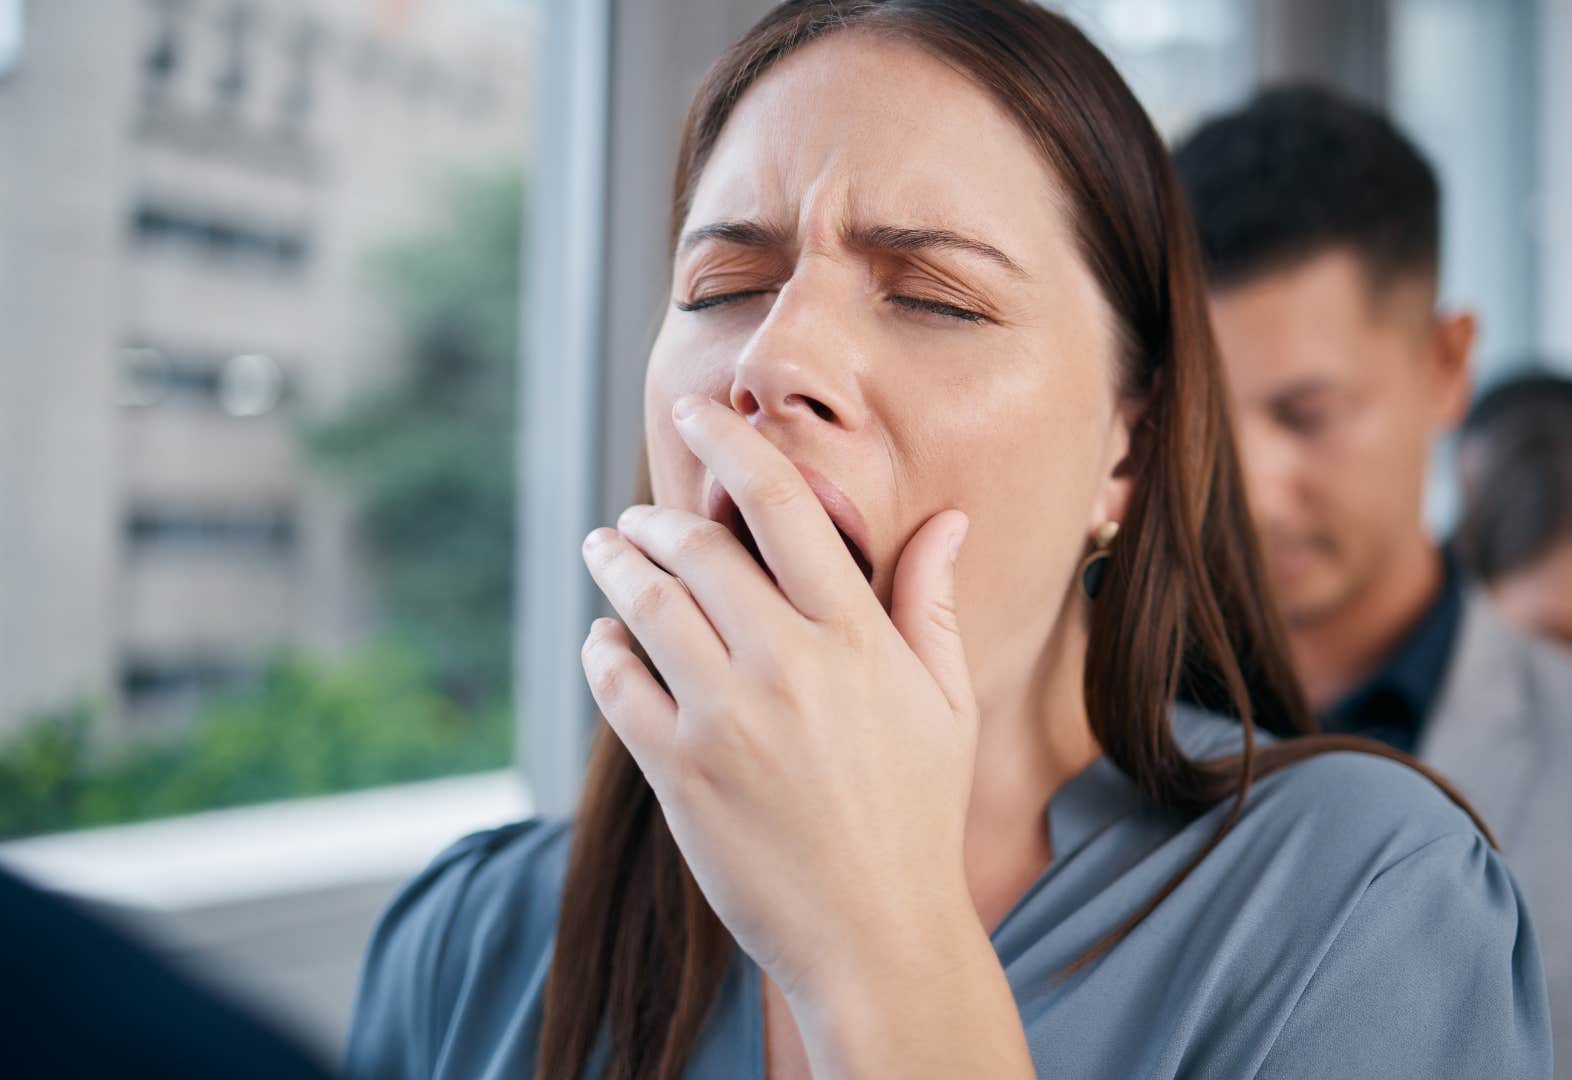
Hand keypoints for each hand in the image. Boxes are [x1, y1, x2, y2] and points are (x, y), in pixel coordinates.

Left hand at [579, 394, 980, 1010]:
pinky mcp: (680, 771)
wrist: (876, 934)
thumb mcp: (945, 703)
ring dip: (617, 566)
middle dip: (656, 519)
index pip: (783, 506)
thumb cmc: (917, 814)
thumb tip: (948, 521)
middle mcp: (788, 665)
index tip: (700, 414)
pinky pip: (617, 684)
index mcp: (856, 638)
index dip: (733, 445)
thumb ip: (931, 603)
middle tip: (638, 518)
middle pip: (697, 550)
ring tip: (607, 554)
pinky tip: (607, 642)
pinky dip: (601, 649)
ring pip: (646, 605)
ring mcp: (727, 719)